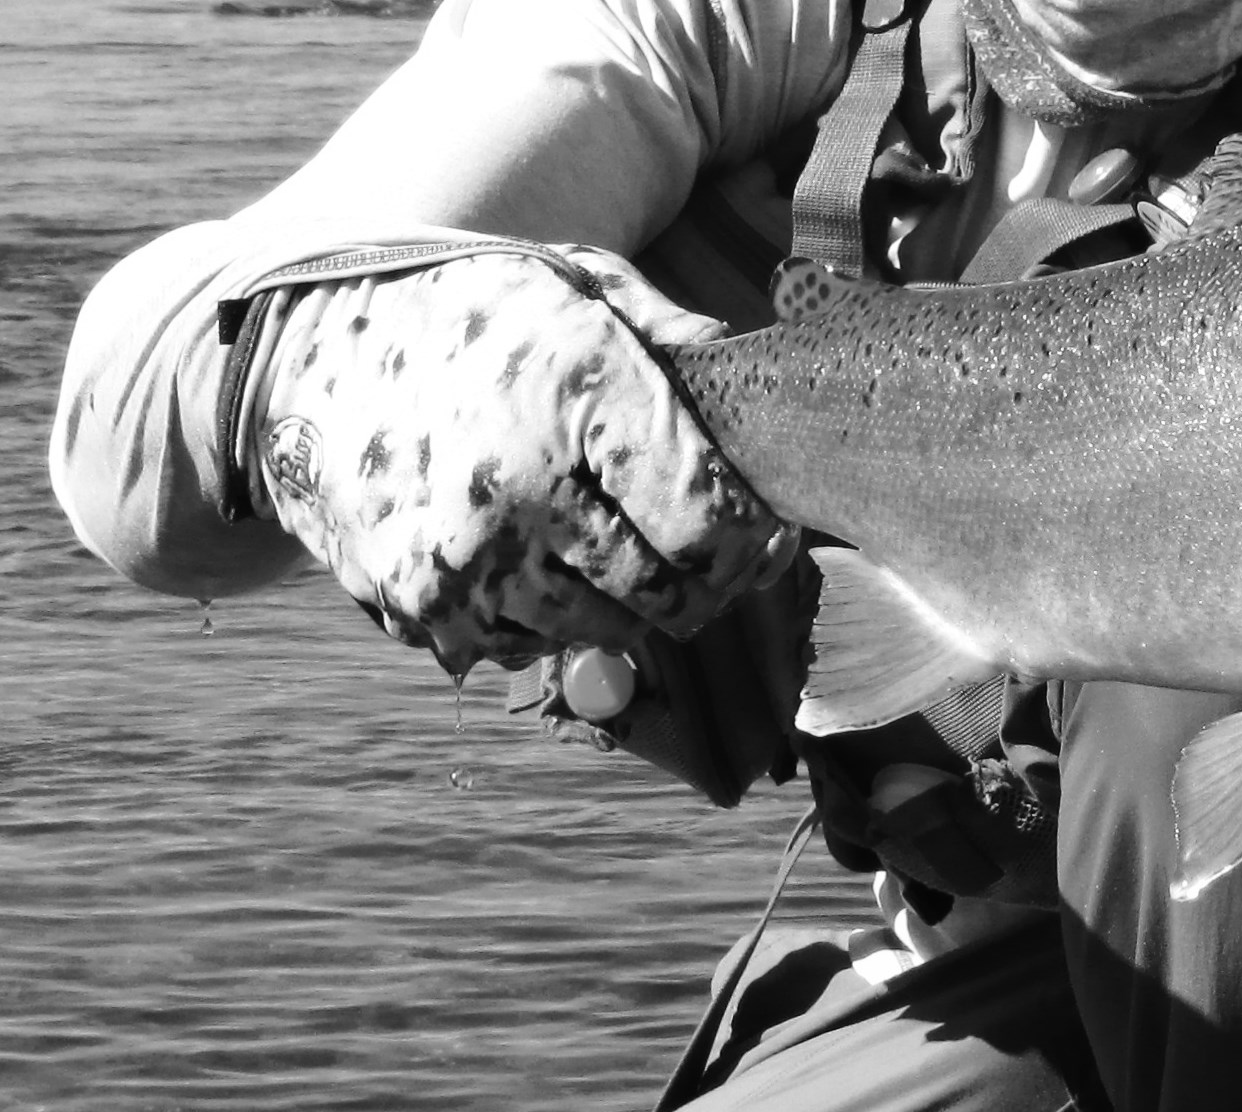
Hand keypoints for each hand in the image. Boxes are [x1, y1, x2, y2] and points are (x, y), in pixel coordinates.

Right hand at [254, 246, 798, 671]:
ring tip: (595, 534)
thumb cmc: (464, 308)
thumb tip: (756, 378)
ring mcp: (464, 557)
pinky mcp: (415, 604)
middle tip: (694, 548)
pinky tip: (521, 548)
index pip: (715, 527)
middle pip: (671, 596)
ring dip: (618, 601)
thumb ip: (674, 338)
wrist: (291, 348)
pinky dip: (539, 616)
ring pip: (602, 632)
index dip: (755, 542)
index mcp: (584, 397)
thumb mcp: (575, 284)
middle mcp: (525, 486)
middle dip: (700, 580)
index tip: (760, 527)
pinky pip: (522, 647)